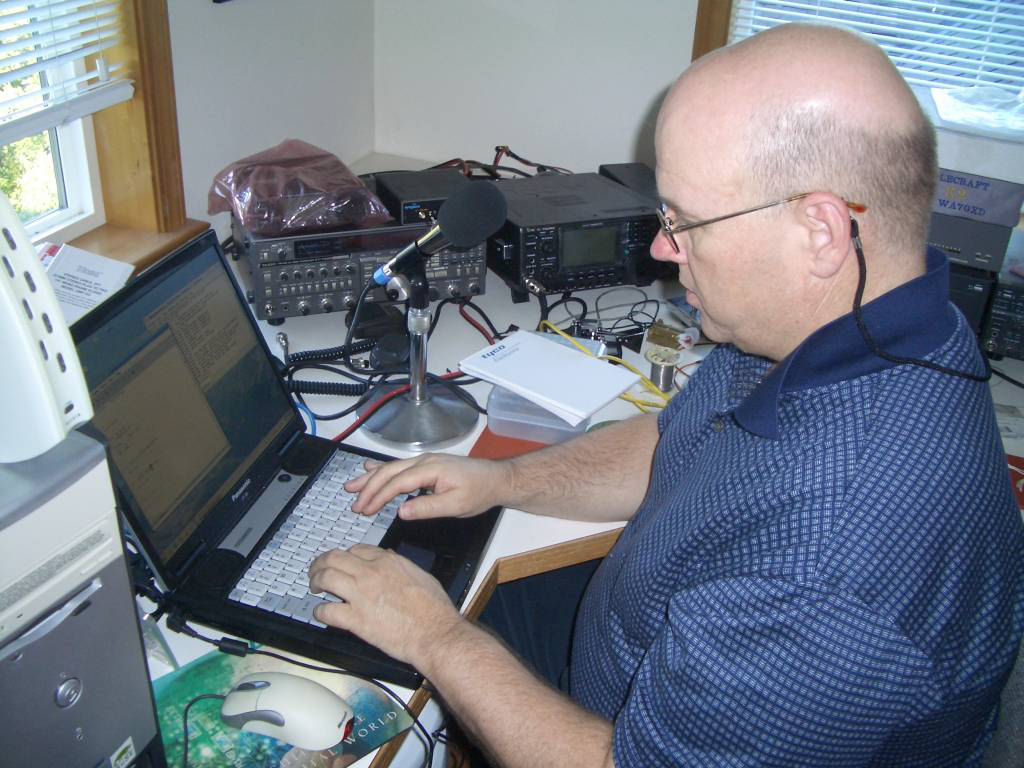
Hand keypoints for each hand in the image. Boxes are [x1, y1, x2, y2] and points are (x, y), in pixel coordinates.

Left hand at [308, 545, 461, 666]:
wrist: (435, 633)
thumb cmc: (434, 608)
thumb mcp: (421, 575)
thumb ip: (402, 566)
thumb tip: (392, 561)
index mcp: (388, 561)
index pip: (356, 550)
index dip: (345, 556)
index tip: (342, 563)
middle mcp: (371, 573)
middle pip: (334, 558)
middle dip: (321, 563)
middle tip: (316, 571)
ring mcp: (361, 595)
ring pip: (326, 577)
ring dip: (315, 581)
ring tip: (314, 587)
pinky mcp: (356, 619)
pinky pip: (327, 611)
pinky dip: (320, 612)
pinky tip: (321, 613)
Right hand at [347, 453, 508, 520]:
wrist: (496, 479)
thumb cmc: (479, 491)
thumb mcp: (456, 506)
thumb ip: (427, 508)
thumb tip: (401, 512)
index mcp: (430, 470)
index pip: (396, 483)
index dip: (378, 496)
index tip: (364, 509)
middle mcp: (424, 461)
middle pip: (388, 472)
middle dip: (368, 488)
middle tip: (353, 503)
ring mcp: (425, 461)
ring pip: (391, 468)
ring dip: (370, 477)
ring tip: (351, 486)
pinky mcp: (427, 465)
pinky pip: (399, 466)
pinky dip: (382, 469)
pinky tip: (370, 469)